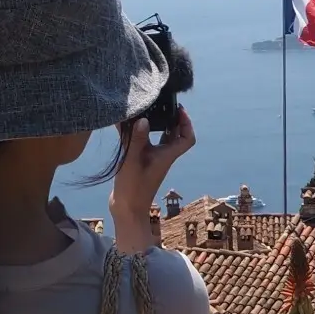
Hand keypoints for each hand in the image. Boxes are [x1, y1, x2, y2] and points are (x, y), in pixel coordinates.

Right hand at [109, 107, 195, 225]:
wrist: (126, 209)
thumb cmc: (133, 188)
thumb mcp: (133, 161)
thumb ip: (137, 140)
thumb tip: (144, 119)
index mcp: (167, 155)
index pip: (187, 139)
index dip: (187, 123)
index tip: (179, 109)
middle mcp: (163, 156)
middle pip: (175, 134)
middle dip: (172, 118)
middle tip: (162, 104)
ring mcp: (153, 159)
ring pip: (161, 138)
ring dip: (158, 124)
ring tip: (148, 110)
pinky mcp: (141, 161)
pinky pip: (147, 142)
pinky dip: (142, 132)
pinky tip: (130, 125)